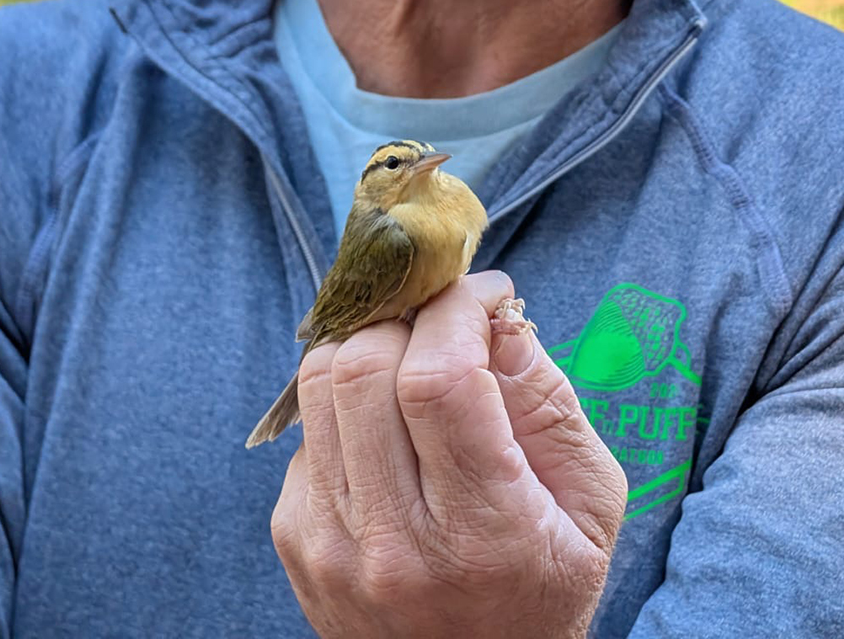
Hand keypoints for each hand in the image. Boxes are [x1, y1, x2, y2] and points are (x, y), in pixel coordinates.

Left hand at [271, 271, 627, 637]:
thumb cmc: (542, 589)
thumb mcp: (589, 504)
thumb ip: (550, 402)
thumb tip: (496, 316)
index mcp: (481, 532)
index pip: (438, 380)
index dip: (456, 312)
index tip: (482, 294)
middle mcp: (390, 540)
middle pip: (361, 368)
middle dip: (407, 320)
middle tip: (445, 325)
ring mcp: (329, 541)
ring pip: (318, 386)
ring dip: (369, 350)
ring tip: (413, 366)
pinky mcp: (295, 538)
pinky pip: (306, 431)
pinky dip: (346, 406)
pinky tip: (386, 432)